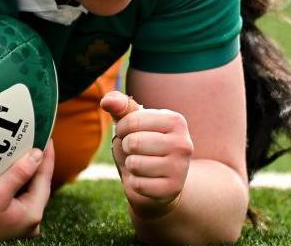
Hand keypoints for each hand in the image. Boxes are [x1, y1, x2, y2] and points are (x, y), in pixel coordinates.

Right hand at [0, 142, 54, 241]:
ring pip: (28, 190)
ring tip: (25, 149)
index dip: (47, 156)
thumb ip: (20, 173)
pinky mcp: (8, 219)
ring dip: (26, 171)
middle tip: (36, 139)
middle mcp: (30, 221)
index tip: (47, 136)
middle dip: (36, 163)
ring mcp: (19, 221)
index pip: (45, 179)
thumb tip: (38, 154)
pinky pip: (19, 195)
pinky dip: (16, 181)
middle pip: (38, 185)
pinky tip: (11, 169)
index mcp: (32, 215)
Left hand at [101, 90, 192, 218]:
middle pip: (133, 143)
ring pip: (135, 164)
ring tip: (141, 164)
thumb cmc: (144, 144)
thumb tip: (107, 100)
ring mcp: (180, 168)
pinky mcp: (173, 189)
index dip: (121, 129)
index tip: (128, 133)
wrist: (160, 179)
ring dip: (130, 165)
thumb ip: (120, 107)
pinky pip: (138, 184)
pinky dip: (135, 182)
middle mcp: (183, 144)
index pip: (132, 121)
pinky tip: (146, 179)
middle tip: (136, 150)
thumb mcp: (133, 123)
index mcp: (176, 121)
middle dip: (126, 147)